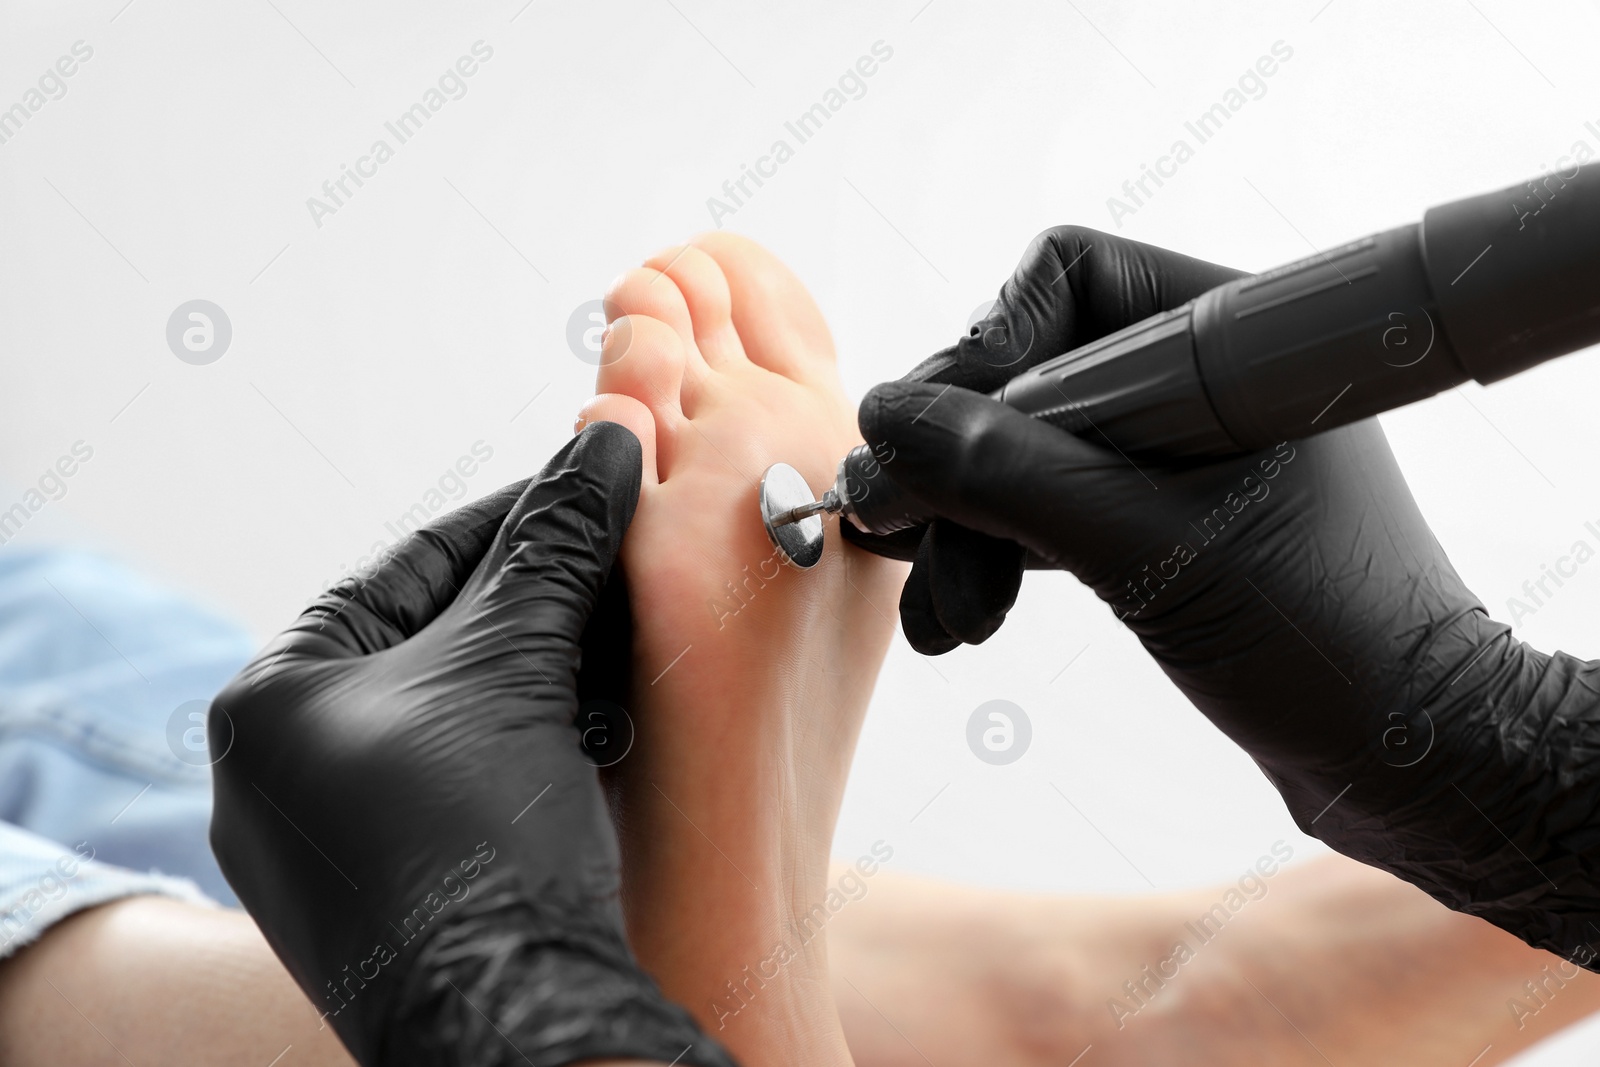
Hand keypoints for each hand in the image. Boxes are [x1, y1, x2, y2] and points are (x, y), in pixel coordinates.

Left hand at [208, 423, 735, 1066]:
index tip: (593, 487)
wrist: (514, 1020)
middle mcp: (282, 773)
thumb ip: (555, 546)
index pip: (408, 567)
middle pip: (436, 641)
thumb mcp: (517, 667)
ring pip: (459, 714)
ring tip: (633, 636)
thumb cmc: (480, 839)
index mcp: (267, 704)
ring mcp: (335, 842)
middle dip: (540, 599)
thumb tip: (605, 442)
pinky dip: (534, 740)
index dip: (513, 517)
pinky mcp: (396, 891)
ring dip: (548, 670)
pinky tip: (606, 720)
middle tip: (626, 558)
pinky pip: (467, 780)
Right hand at [849, 226, 1599, 966]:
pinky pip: (1047, 509)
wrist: (1410, 764)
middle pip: (1026, 375)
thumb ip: (1008, 475)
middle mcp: (1200, 382)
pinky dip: (996, 555)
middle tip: (895, 537)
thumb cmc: (1325, 645)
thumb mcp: (1148, 550)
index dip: (986, 351)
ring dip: (963, 528)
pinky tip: (960, 614)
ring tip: (940, 621)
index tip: (930, 448)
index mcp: (1231, 341)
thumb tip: (883, 418)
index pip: (1067, 280)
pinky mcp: (1160, 524)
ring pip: (1023, 453)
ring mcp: (1176, 456)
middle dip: (957, 467)